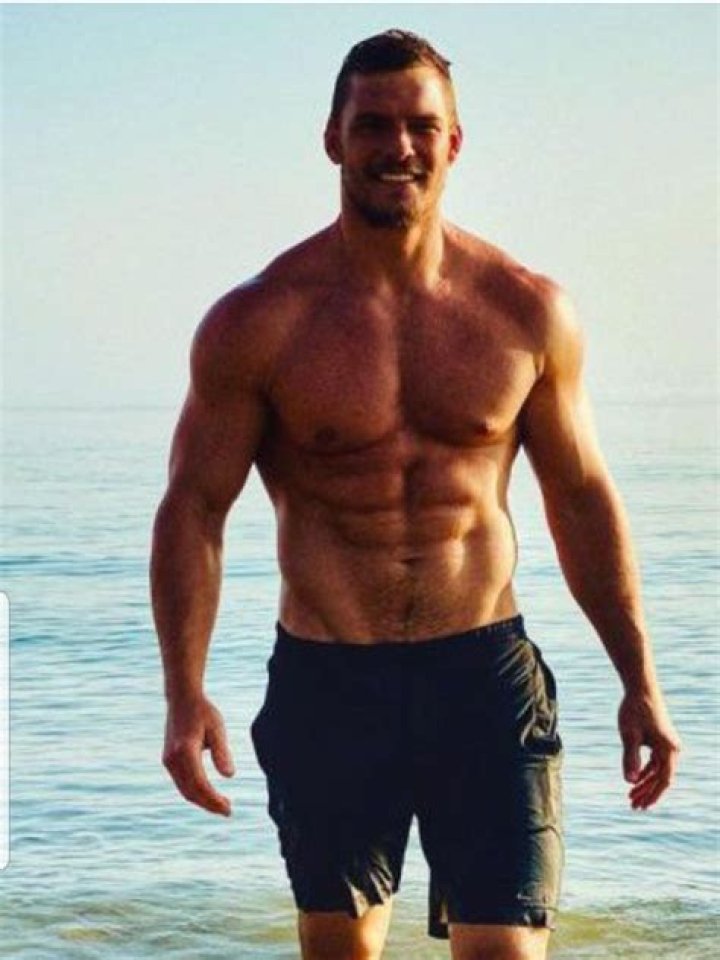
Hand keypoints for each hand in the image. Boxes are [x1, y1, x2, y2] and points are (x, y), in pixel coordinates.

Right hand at [163, 695, 235, 815]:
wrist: (182, 698)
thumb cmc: (202, 711)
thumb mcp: (217, 728)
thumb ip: (222, 752)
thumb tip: (230, 776)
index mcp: (185, 750)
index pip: (200, 784)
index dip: (213, 800)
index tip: (228, 809)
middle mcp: (172, 758)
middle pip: (190, 791)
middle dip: (208, 804)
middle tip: (228, 811)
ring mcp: (168, 760)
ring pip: (184, 789)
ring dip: (201, 800)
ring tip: (221, 805)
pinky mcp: (168, 760)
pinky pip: (181, 782)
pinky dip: (194, 791)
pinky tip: (208, 793)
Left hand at [618, 690, 680, 809]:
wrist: (640, 687)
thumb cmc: (634, 709)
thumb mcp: (629, 735)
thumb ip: (630, 758)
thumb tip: (629, 781)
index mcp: (668, 749)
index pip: (664, 780)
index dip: (653, 795)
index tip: (641, 806)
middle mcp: (671, 748)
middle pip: (661, 778)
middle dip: (647, 793)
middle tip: (633, 807)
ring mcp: (666, 744)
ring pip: (657, 771)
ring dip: (645, 783)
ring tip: (631, 797)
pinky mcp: (659, 739)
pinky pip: (654, 762)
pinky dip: (645, 771)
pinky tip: (635, 779)